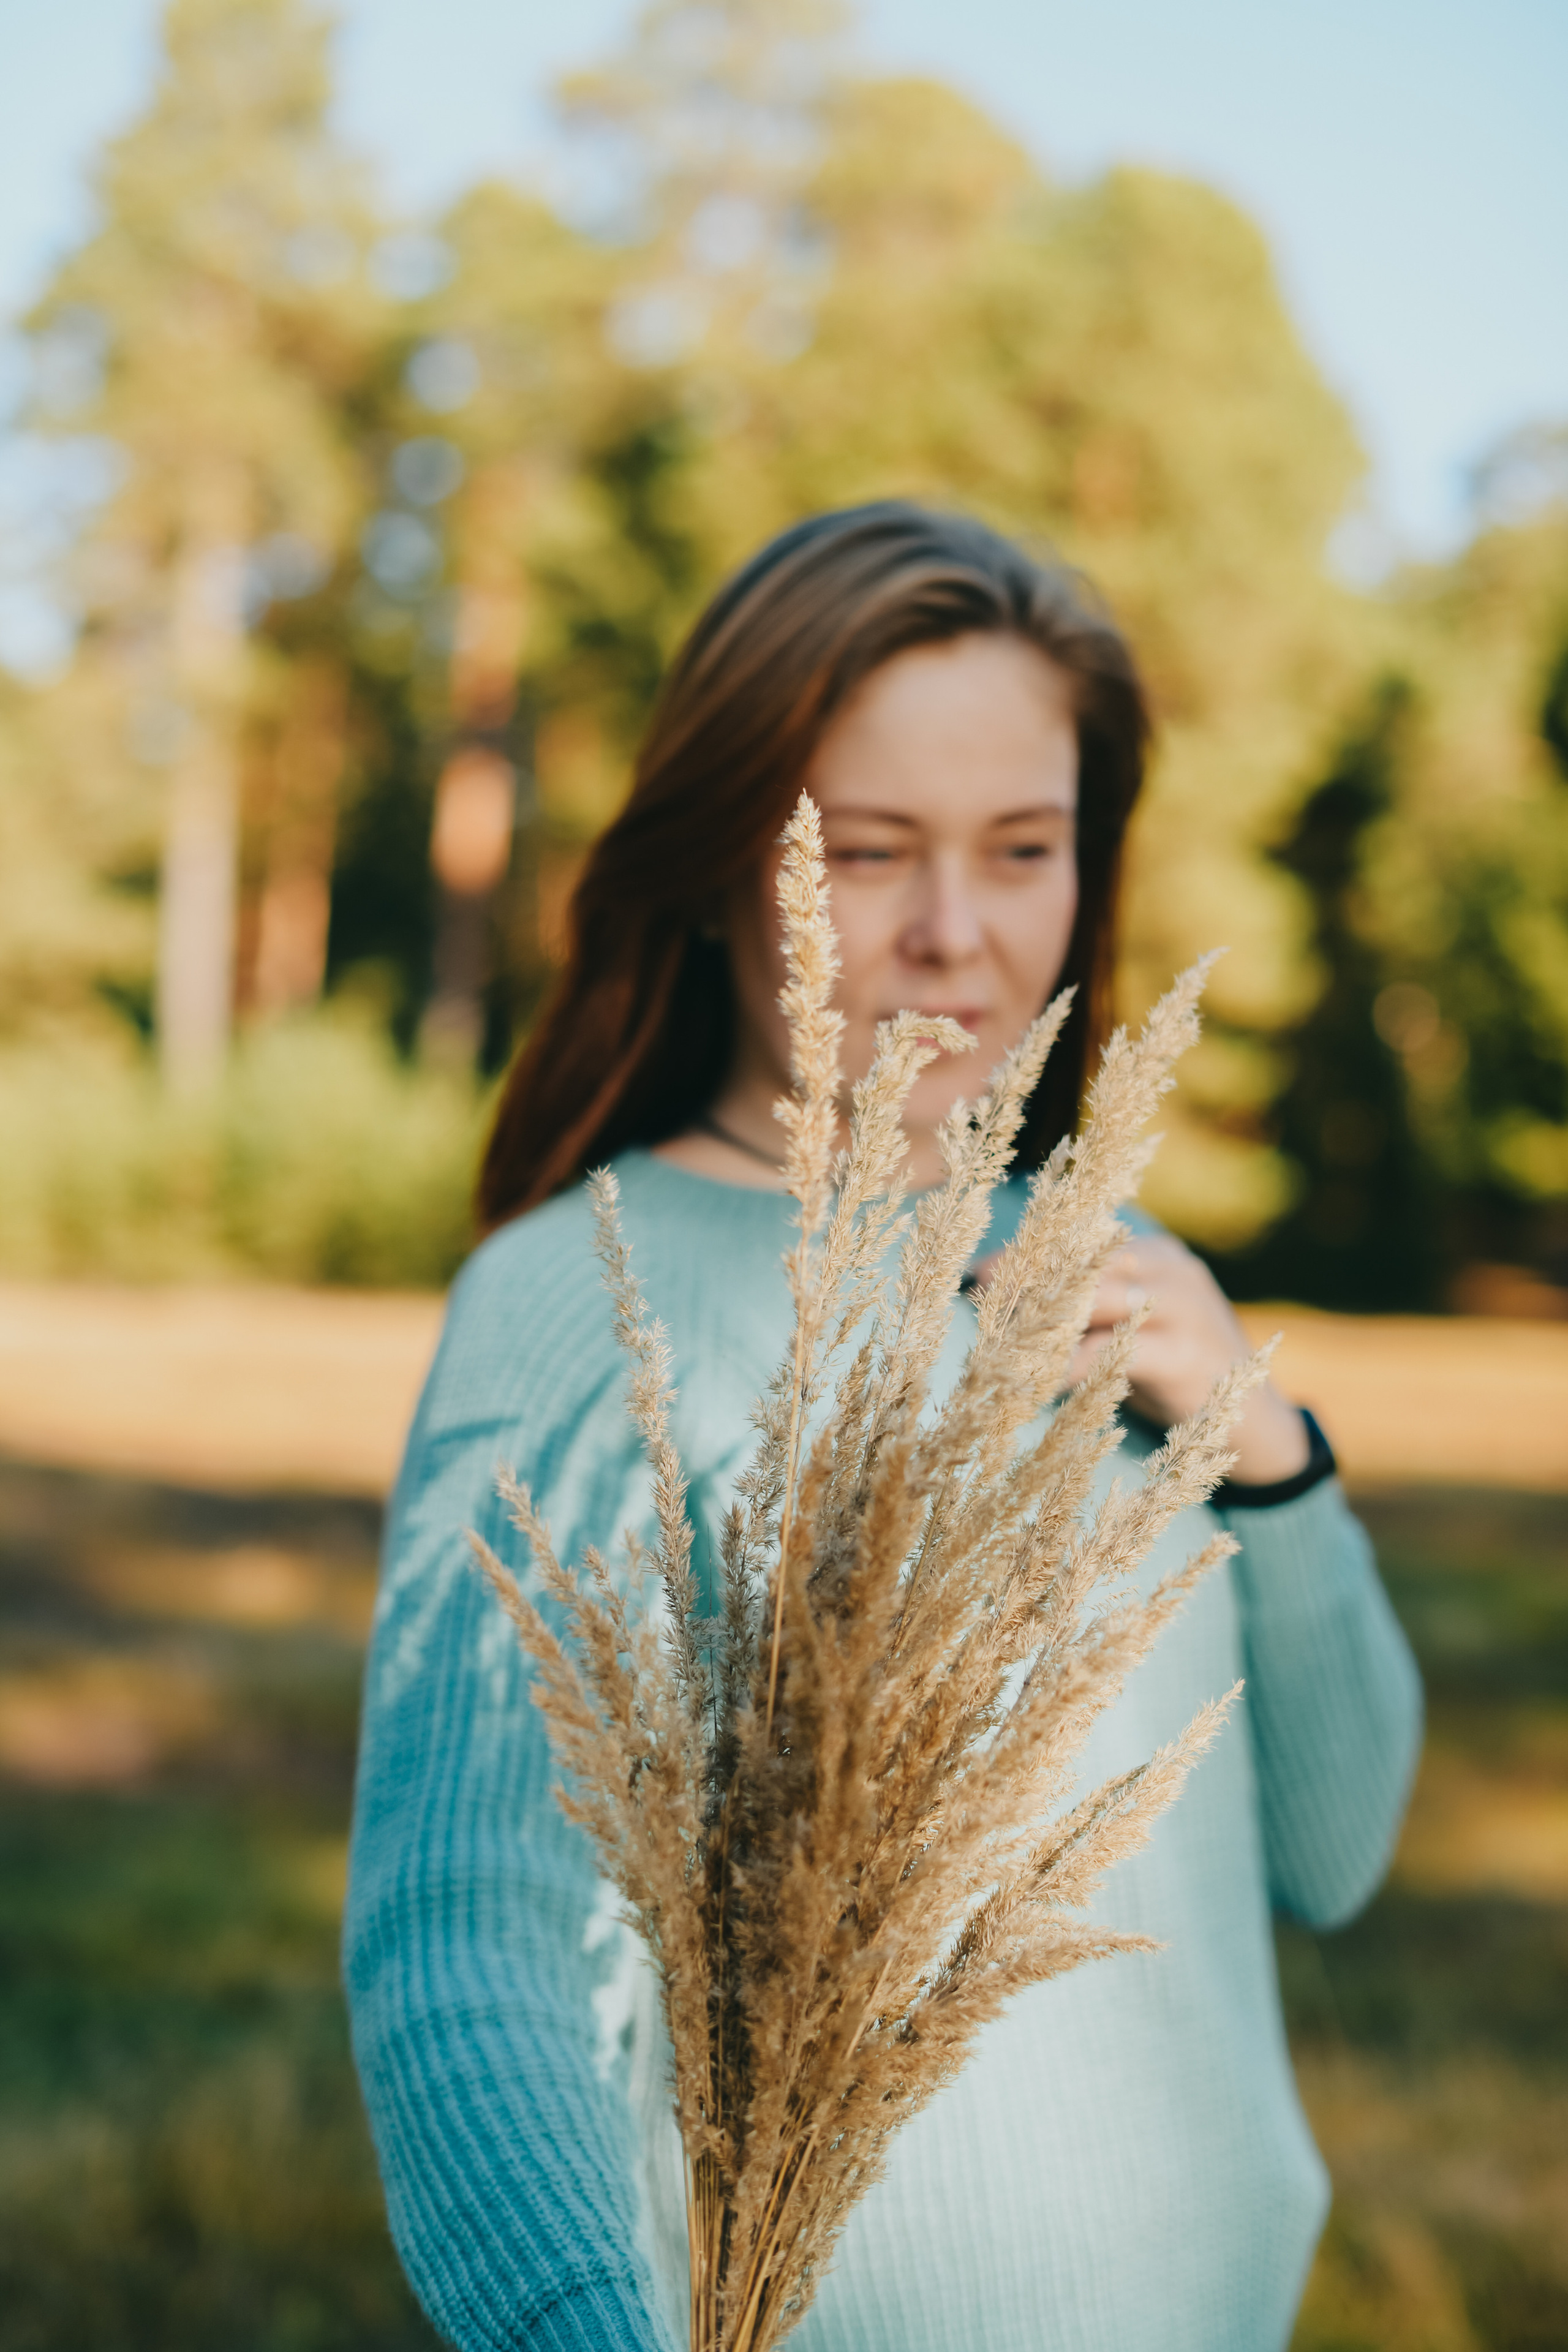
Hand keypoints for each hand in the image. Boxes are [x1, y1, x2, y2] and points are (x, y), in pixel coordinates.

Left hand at [973, 1232, 1310, 1485]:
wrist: (1260, 1427)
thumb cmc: (1181, 1376)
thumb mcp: (1137, 1332)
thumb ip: (1092, 1315)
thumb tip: (1013, 1311)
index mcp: (1157, 1255)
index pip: (1085, 1239)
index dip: (1031, 1253)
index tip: (979, 1272)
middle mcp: (1170, 1269)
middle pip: (1086, 1261)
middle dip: (1029, 1279)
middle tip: (980, 1300)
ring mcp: (1183, 1308)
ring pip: (1097, 1297)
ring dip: (1044, 1318)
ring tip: (998, 1338)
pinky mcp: (1185, 1354)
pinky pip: (1116, 1350)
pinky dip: (1072, 1365)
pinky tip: (1038, 1382)